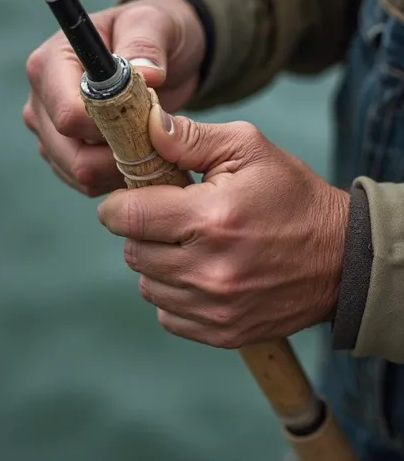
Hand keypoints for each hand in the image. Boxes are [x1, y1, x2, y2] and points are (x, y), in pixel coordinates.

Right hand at [23, 0, 205, 196]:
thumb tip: (148, 74)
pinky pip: (86, 182)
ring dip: (120, 167)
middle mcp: (41, 99)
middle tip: (157, 139)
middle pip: (71, 152)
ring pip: (80, 173)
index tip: (145, 119)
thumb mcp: (153, 25)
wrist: (155, 54)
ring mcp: (48, 130)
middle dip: (118, 153)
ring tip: (152, 145)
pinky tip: (138, 156)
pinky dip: (115, 177)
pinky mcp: (62, 154)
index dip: (110, 127)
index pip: (69, 115)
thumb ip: (147, 45)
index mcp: (51, 62)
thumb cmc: (150, 32)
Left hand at [98, 107, 348, 347]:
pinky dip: (174, 293)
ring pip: (147, 284)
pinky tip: (201, 273)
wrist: (341, 258)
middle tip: (170, 218)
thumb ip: (191, 137)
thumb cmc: (293, 195)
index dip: (119, 204)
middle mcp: (209, 270)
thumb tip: (147, 127)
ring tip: (190, 245)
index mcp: (212, 218)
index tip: (128, 198)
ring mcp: (215, 308)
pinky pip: (167, 314)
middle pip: (133, 252)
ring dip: (158, 263)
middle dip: (142, 231)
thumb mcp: (249, 148)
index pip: (128, 216)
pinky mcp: (222, 333)